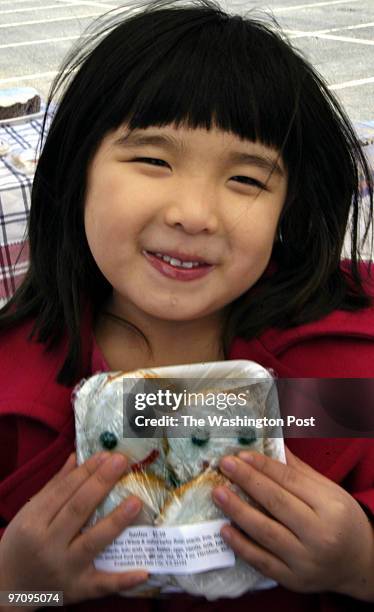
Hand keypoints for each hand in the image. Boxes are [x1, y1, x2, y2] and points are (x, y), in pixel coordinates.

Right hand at [0, 452, 147, 607]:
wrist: (9, 587)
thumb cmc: (22, 544)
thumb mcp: (29, 513)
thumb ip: (54, 487)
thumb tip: (76, 457)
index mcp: (34, 522)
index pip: (63, 491)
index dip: (86, 471)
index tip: (106, 455)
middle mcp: (48, 545)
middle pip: (78, 510)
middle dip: (101, 483)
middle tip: (122, 462)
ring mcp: (64, 568)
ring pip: (92, 542)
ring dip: (116, 522)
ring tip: (135, 502)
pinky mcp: (77, 589)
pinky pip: (102, 585)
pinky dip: (123, 580)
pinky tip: (143, 571)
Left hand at [212, 447, 373, 600]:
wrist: (359, 563)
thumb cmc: (341, 520)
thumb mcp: (329, 491)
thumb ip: (298, 471)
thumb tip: (271, 444)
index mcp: (330, 507)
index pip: (290, 482)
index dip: (264, 466)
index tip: (241, 454)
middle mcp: (319, 535)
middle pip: (276, 503)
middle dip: (247, 481)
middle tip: (225, 465)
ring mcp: (306, 560)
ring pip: (265, 533)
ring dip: (237, 511)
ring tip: (218, 493)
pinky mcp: (293, 580)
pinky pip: (262, 562)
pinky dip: (241, 546)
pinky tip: (224, 529)